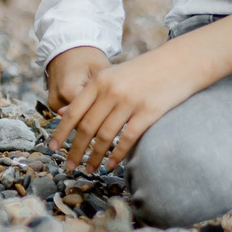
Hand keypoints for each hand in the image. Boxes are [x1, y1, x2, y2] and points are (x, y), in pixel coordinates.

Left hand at [52, 46, 202, 172]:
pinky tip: (110, 164)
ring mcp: (130, 102)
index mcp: (100, 81)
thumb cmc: (145, 71)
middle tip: (69, 166)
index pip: (74, 111)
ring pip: (105, 136)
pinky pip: (127, 138)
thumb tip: (64, 112)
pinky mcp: (149, 112)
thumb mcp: (113, 75)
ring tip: (89, 170)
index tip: (52, 148)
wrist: (180, 62)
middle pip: (87, 127)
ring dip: (94, 156)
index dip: (61, 132)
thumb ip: (90, 93)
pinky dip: (116, 154)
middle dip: (75, 150)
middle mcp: (111, 91)